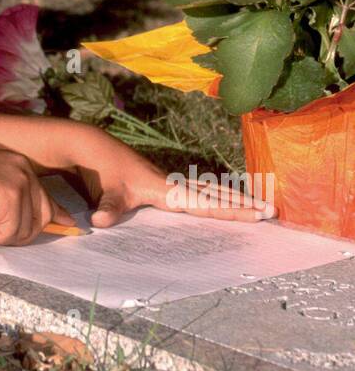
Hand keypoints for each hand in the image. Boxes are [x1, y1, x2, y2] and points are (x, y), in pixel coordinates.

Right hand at [0, 145, 82, 245]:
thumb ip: (6, 203)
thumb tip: (23, 229)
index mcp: (20, 167)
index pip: (47, 198)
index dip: (56, 216)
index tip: (68, 225)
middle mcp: (26, 172)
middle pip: (42, 218)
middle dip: (21, 234)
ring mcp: (20, 184)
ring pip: (24, 231)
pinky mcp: (10, 198)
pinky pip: (7, 234)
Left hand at [64, 126, 275, 226]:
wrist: (96, 147)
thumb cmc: (104, 171)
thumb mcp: (106, 191)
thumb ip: (107, 207)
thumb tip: (99, 223)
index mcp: (168, 190)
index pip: (206, 204)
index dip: (232, 210)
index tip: (257, 214)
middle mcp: (175, 185)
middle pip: (216, 196)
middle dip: (244, 204)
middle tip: (273, 212)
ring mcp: (172, 183)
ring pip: (211, 192)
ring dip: (234, 199)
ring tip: (260, 207)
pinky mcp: (166, 184)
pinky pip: (200, 192)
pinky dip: (218, 197)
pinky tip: (226, 202)